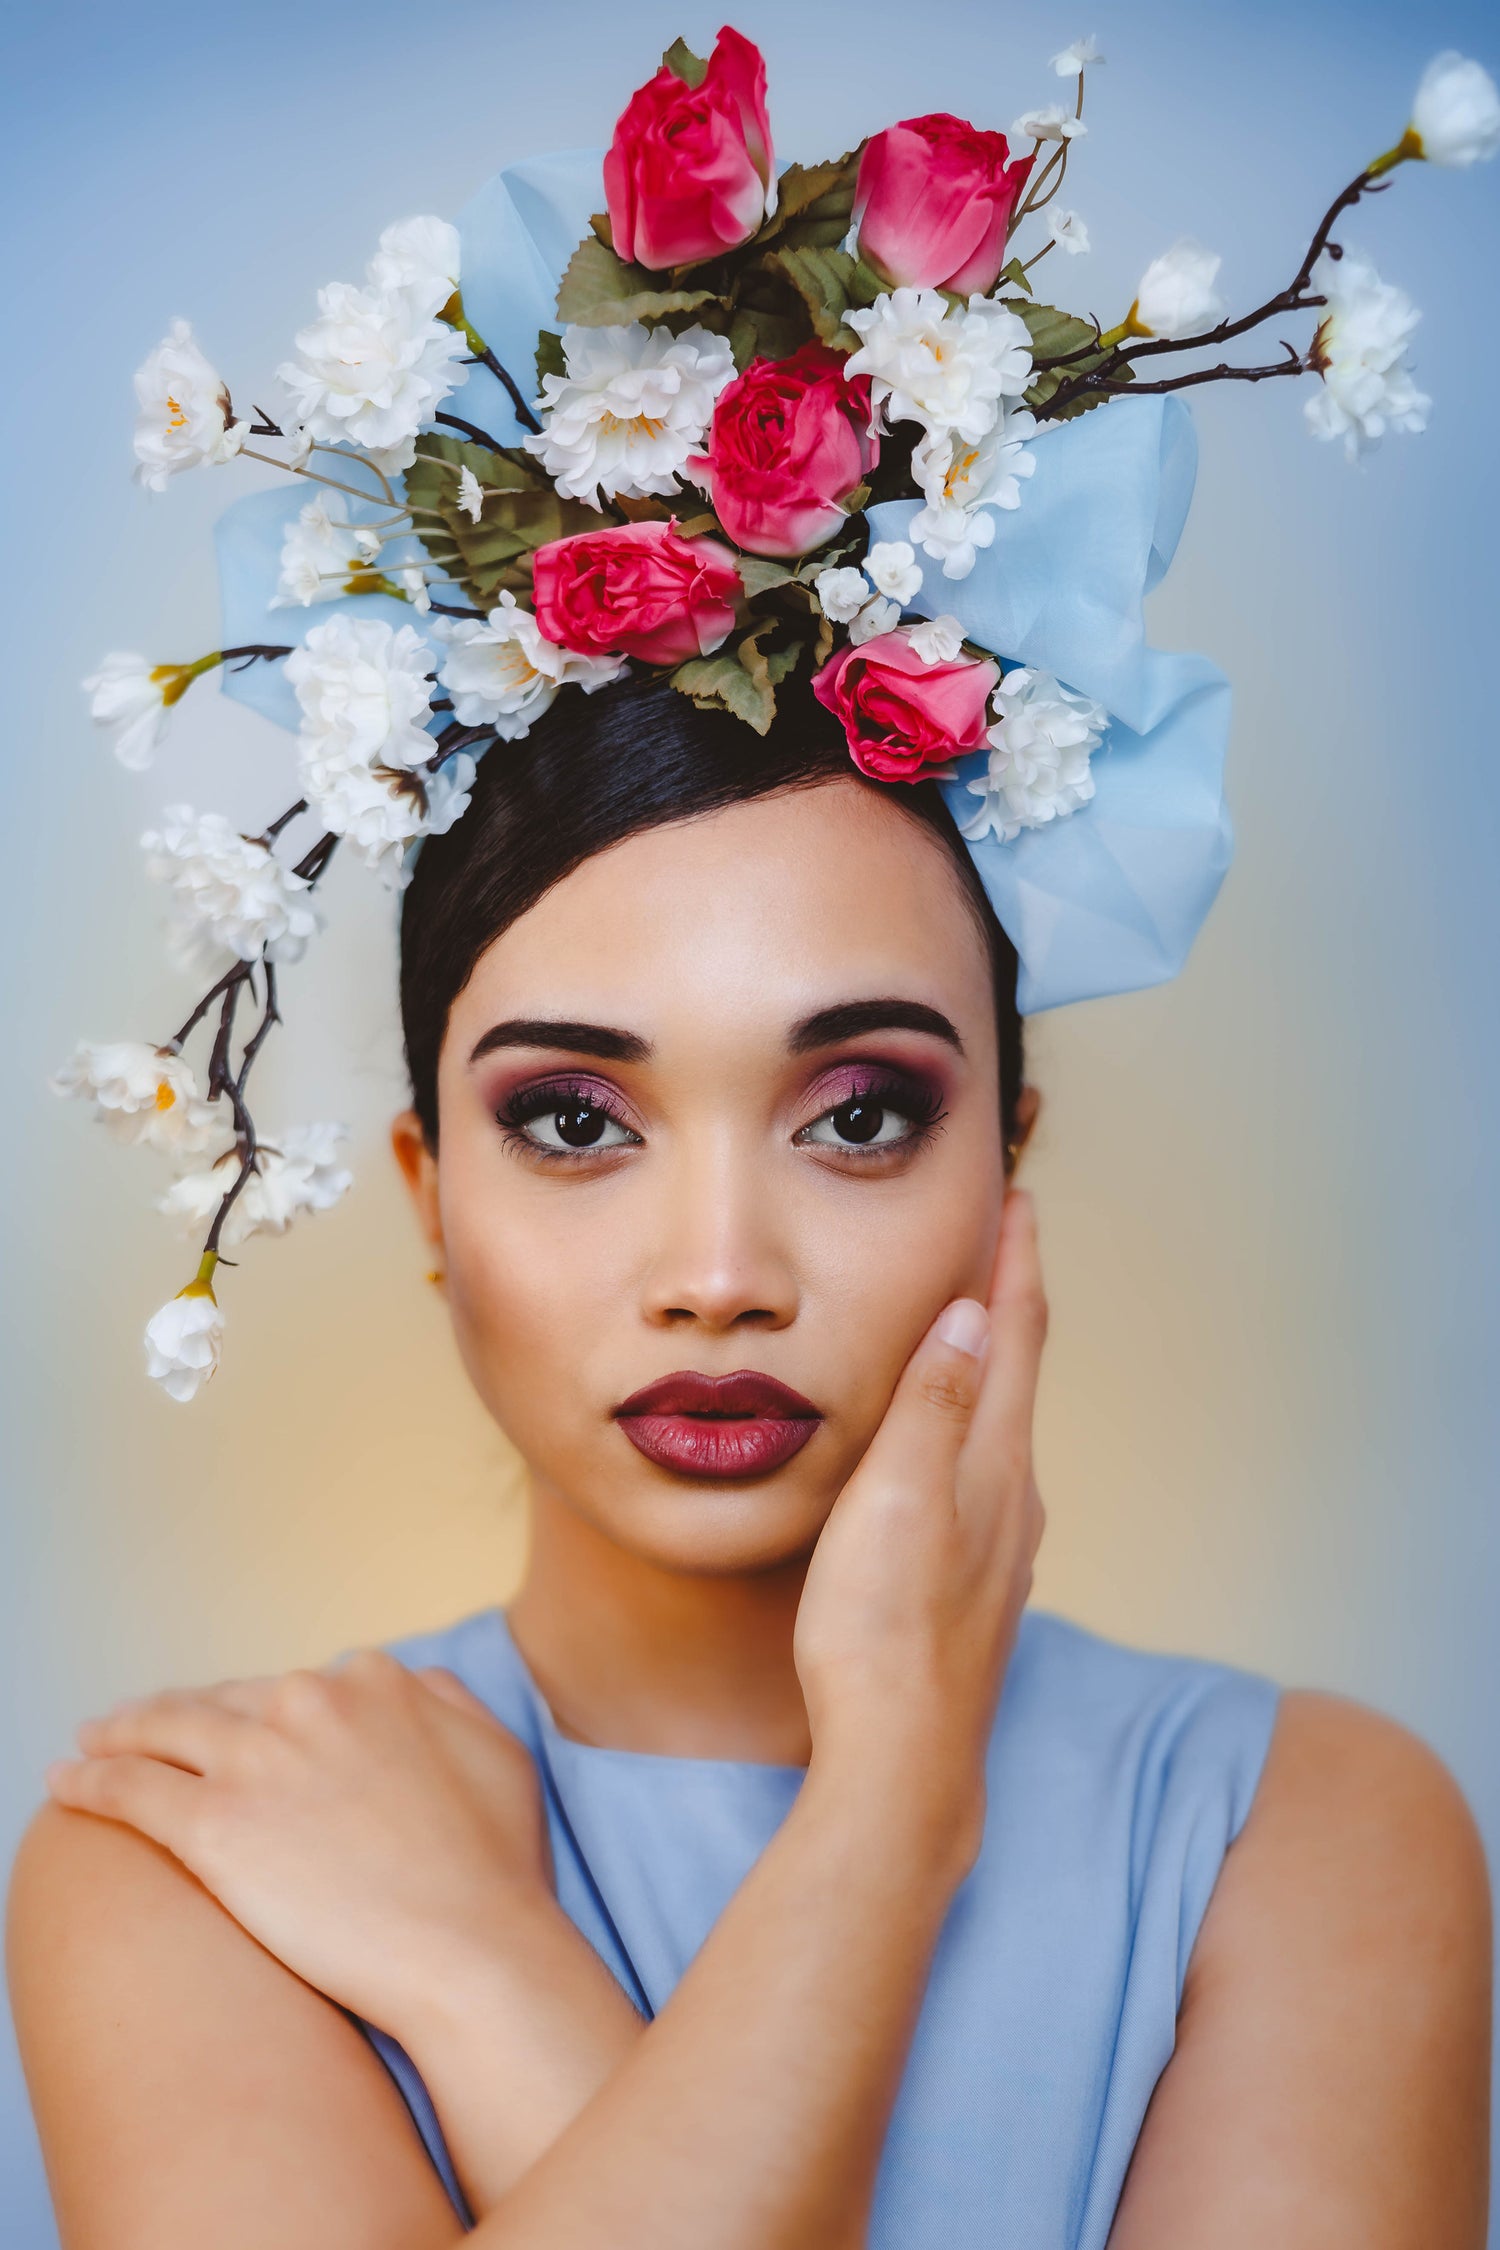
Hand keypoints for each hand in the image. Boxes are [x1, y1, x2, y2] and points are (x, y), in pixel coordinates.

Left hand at [43, 1650, 559, 2034]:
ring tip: (90, 1746)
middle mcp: (309, 1701)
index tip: (237, 1727)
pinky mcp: (213, 1824)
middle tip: (141, 1730)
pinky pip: (129, 1790)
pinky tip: (65, 1783)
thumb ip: (448, 1701)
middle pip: (221, 1701)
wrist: (469, 1948)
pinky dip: (90, 1781)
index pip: (291, 1686)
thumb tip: (411, 1683)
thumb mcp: (496, 1751)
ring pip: (162, 1731)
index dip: (258, 1710)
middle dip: (179, 1716)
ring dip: (117, 1734)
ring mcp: (257, 1759)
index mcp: (374, 1680)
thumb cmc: (491, 1867)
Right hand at [793, 1187, 1046, 1874]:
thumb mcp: (896, 1497)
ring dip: (990, 1367)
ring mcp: (998, 1549)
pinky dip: (970, 1430)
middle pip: (1018, 1377)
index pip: (1016, 1338)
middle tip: (997, 1241)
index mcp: (993, 1463)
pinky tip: (947, 1456)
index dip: (1014, 1264)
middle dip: (1008, 1303)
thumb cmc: (884, 1632)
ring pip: (1001, 1430)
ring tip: (970, 1329)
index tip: (1018, 1199)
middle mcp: (1011, 1499)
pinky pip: (981, 1478)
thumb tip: (972, 1315)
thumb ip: (932, 1404)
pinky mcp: (973, 1589)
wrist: (905, 1765)